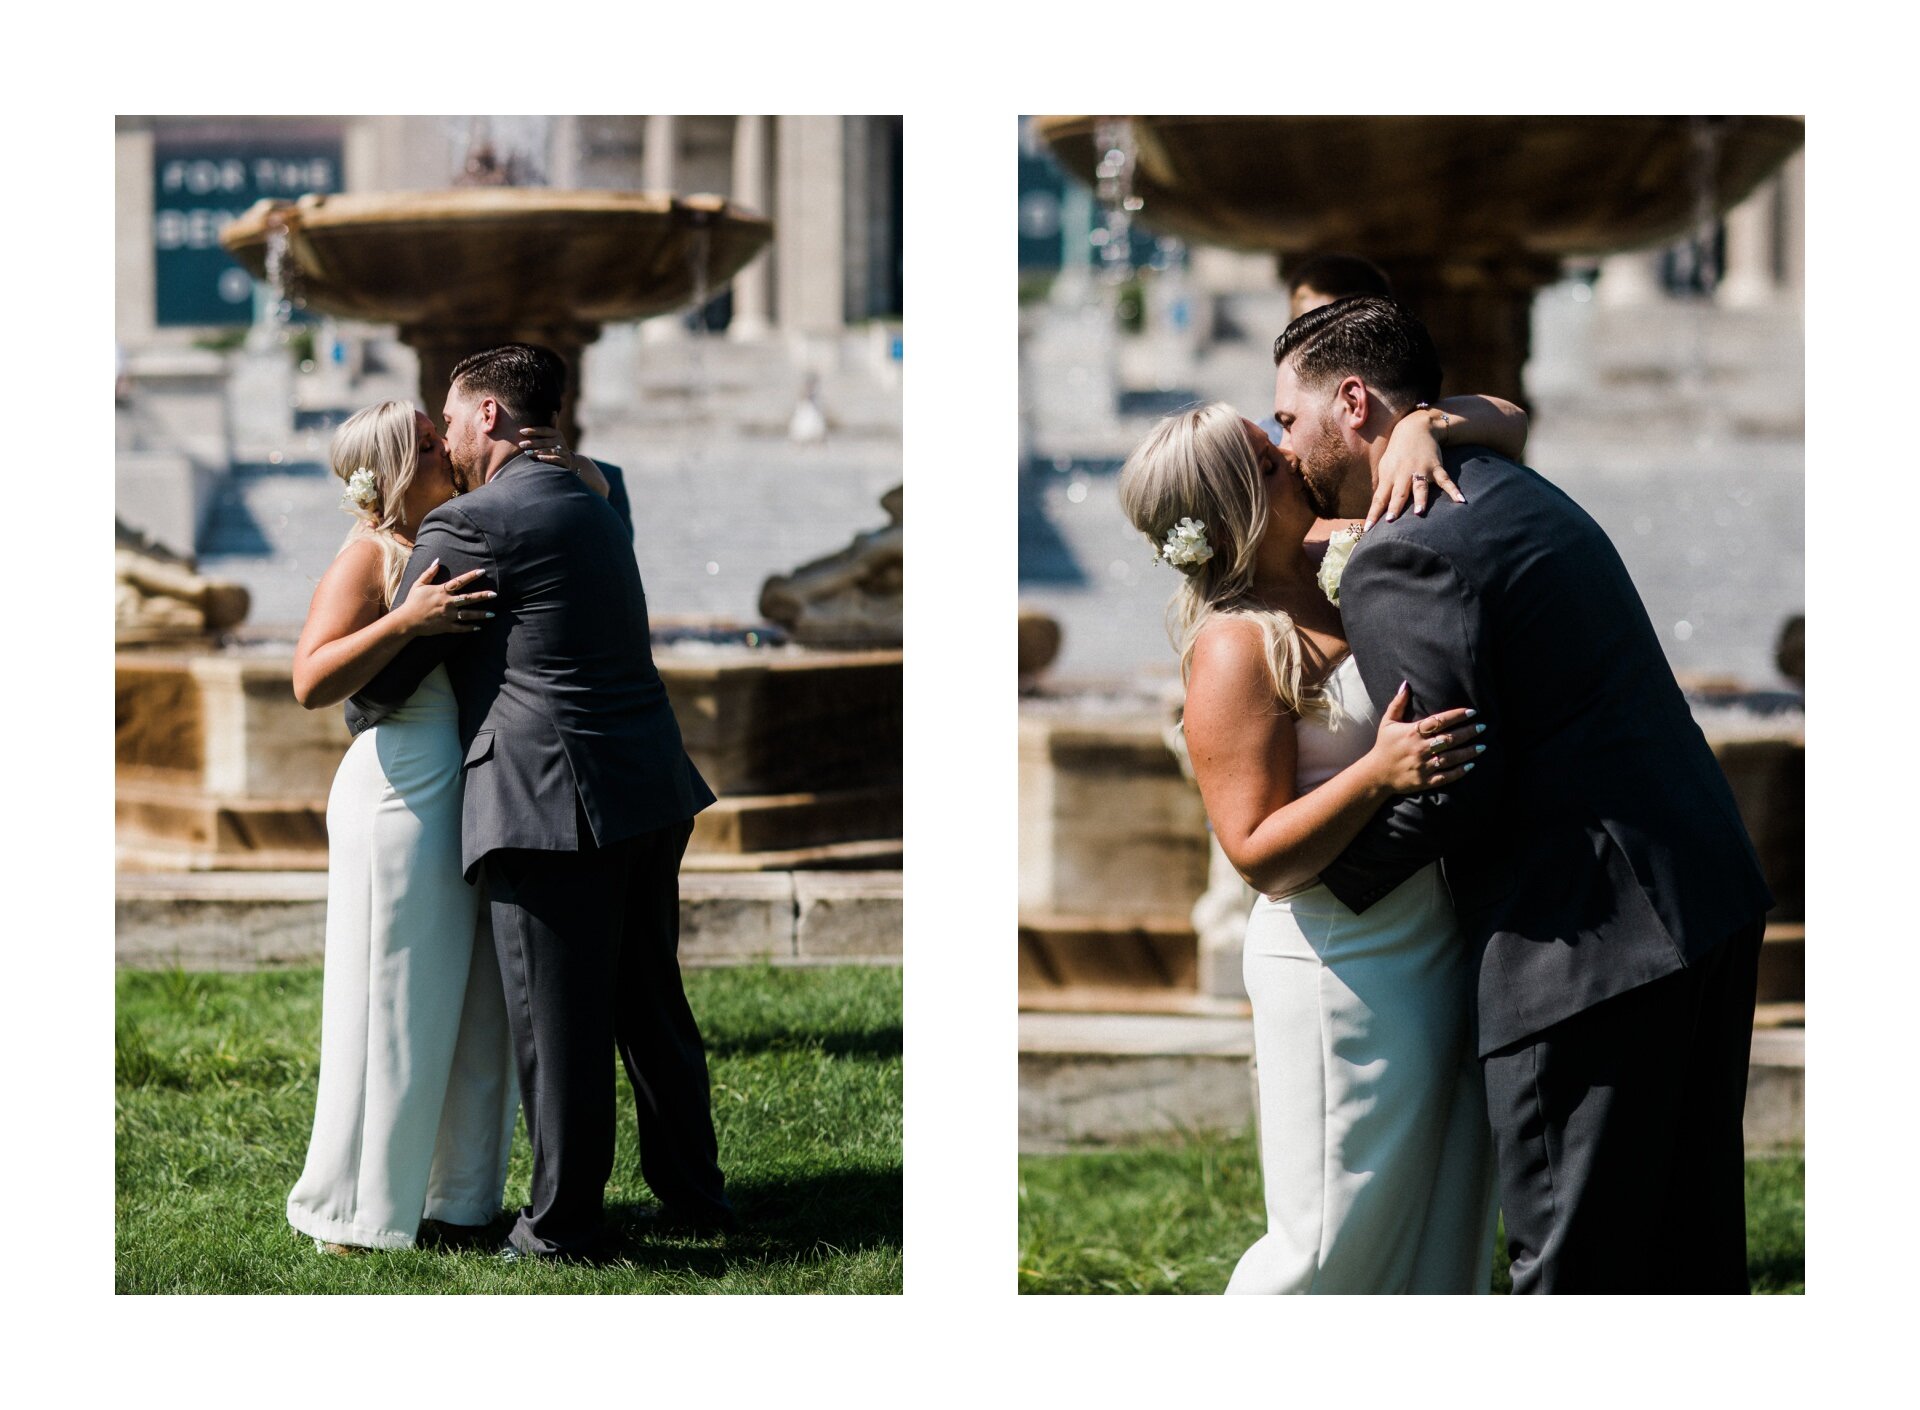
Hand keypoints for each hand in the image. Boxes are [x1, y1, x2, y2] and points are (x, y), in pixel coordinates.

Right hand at [394, 559, 495, 636]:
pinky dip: (470, 628)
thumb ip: (429, 572)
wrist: (407, 621)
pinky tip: (479, 627)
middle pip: (469, 598)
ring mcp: (448, 615)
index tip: (482, 572)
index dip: (471, 576)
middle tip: (495, 594)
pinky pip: (461, 628)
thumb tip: (437, 561)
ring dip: (481, 614)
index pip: (460, 581)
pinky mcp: (447, 626)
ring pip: (468, 614)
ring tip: (492, 614)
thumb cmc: (412, 601)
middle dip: (482, 596)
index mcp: (442, 591)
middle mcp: (448, 603)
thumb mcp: (418, 584)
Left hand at [518, 425, 574, 470]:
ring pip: (549, 450)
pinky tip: (539, 458)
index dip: (533, 430)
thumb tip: (554, 412)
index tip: (521, 431)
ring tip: (527, 453)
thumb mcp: (554, 435)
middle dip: (532, 443)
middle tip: (521, 444)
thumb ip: (552, 425)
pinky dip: (548, 458)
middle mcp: (561, 441)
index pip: (544, 430)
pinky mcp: (565, 461)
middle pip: (545, 441)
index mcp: (557, 433)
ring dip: (538, 451)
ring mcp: (564, 451)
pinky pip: (556, 459)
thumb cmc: (556, 445)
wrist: (568, 460)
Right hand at [1367, 682, 1484, 794]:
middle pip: (1449, 739)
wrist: (1376, 774)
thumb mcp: (1388, 722)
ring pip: (1451, 758)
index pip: (1439, 721)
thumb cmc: (1384, 745)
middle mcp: (1419, 749)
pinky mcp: (1424, 781)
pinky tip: (1471, 765)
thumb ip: (1398, 703)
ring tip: (1483, 746)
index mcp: (1412, 733)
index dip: (1457, 716)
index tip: (1472, 712)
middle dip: (1468, 732)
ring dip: (1468, 752)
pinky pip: (1446, 776)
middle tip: (1482, 727)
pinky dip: (1459, 771)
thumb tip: (1406, 684)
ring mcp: (1423, 766)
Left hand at [1370, 409, 1465, 528]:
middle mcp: (1404, 474)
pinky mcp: (1436, 467)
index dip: (1374, 513)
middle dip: (1395, 507)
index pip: (1379, 499)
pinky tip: (1460, 500)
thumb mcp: (1385, 468)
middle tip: (1391, 520)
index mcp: (1389, 476)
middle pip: (1399, 493)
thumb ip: (1383, 488)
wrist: (1415, 428)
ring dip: (1420, 499)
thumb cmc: (1397, 453)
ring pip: (1420, 487)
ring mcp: (1421, 470)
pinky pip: (1445, 480)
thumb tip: (1377, 510)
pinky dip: (1453, 490)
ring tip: (1420, 512)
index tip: (1368, 528)